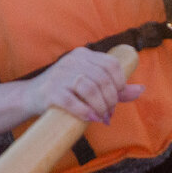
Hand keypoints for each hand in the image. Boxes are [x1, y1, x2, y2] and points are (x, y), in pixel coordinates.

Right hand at [24, 47, 143, 124]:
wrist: (29, 97)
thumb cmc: (64, 90)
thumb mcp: (89, 84)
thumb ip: (114, 88)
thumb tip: (141, 90)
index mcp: (82, 54)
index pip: (111, 64)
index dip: (120, 83)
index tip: (117, 98)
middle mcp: (71, 61)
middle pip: (102, 79)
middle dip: (111, 99)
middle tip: (109, 113)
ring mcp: (60, 75)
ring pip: (90, 89)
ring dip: (100, 107)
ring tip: (101, 117)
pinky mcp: (50, 92)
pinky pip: (73, 102)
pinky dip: (86, 112)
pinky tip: (91, 118)